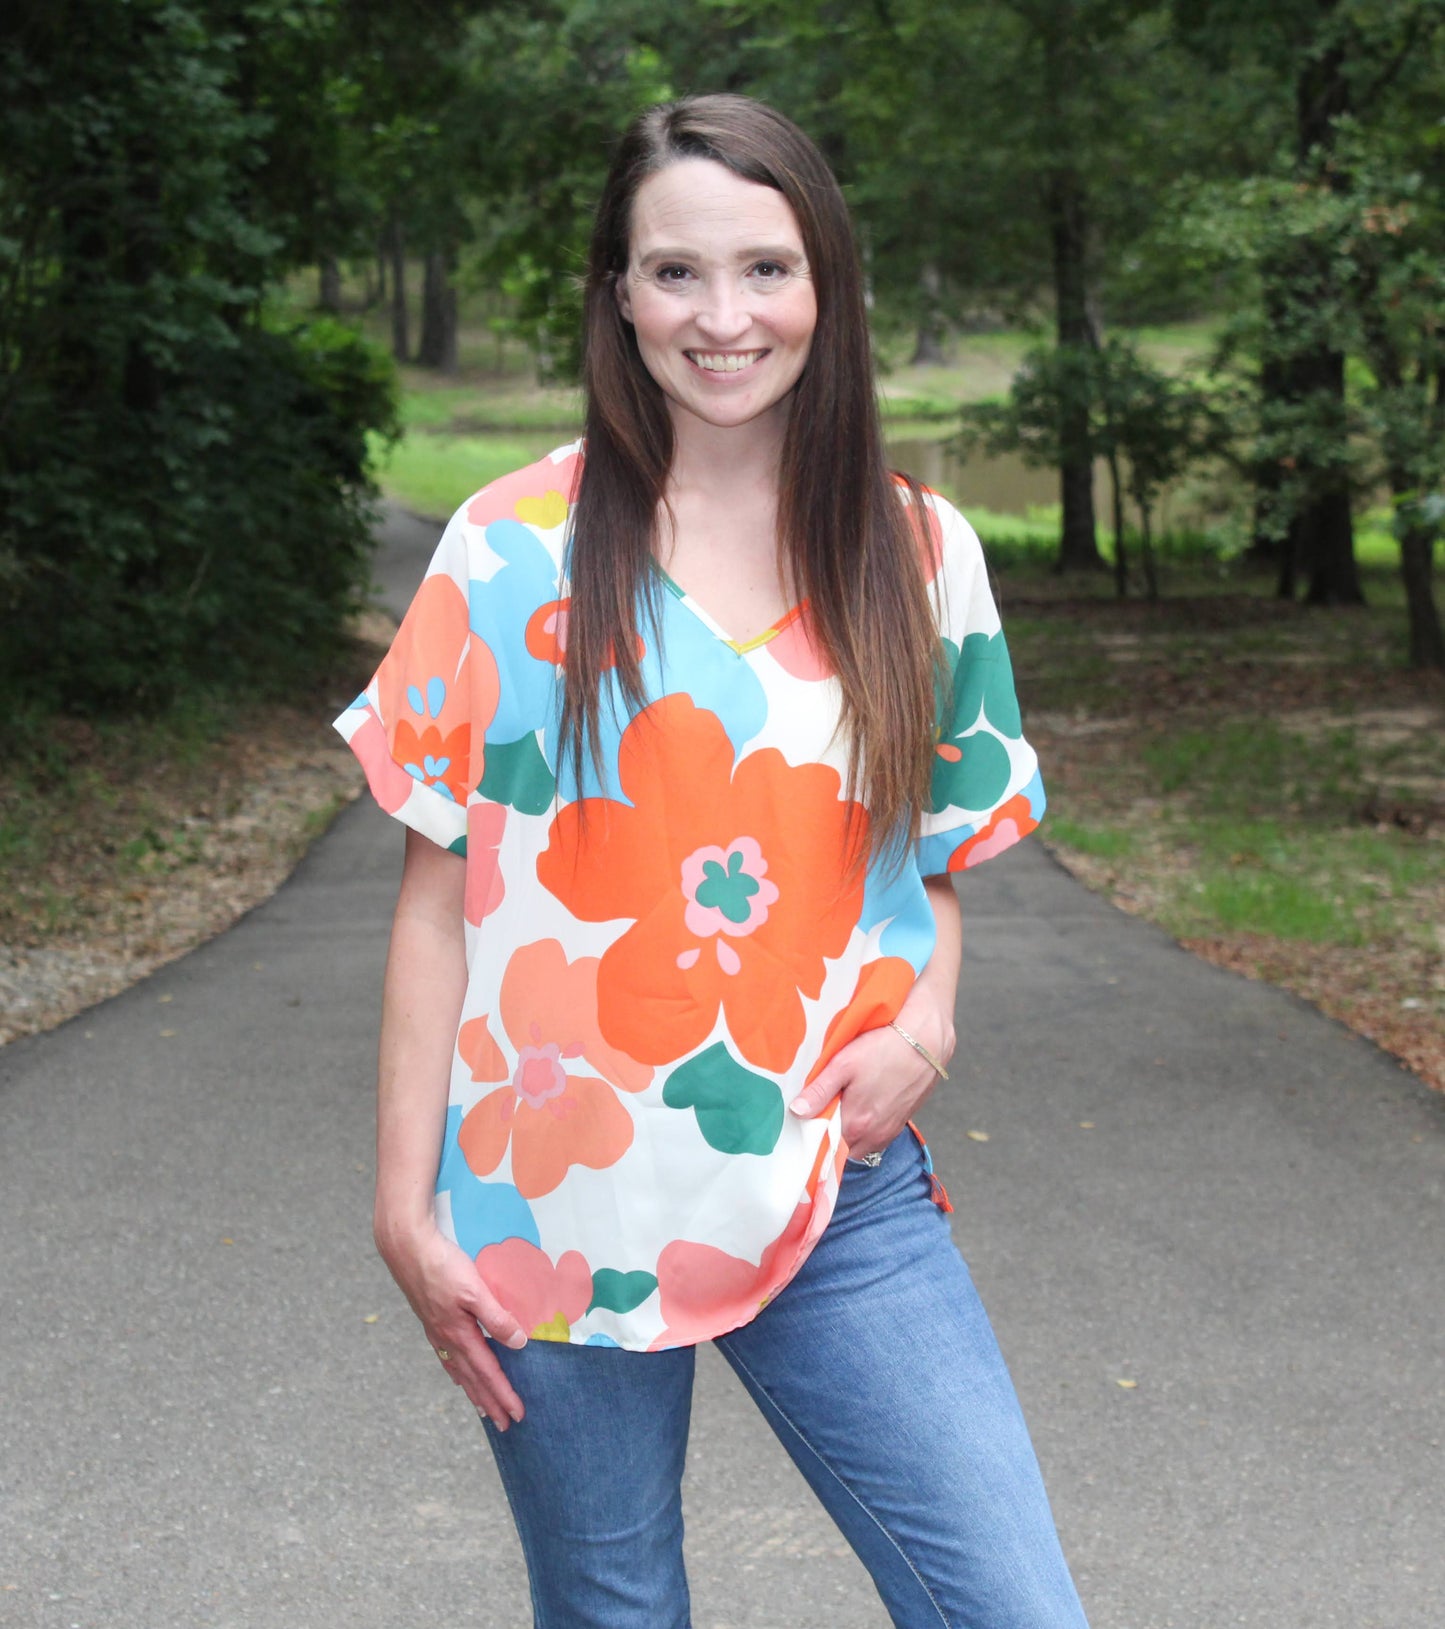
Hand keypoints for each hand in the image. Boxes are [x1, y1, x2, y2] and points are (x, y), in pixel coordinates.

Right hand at [377, 1219, 528, 1429]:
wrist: (407, 1248)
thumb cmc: (442, 1266)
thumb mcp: (475, 1290)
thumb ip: (496, 1318)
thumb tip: (518, 1344)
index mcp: (459, 1335)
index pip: (488, 1372)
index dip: (504, 1394)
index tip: (517, 1414)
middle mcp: (446, 1339)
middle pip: (473, 1379)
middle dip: (490, 1403)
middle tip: (505, 1426)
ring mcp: (436, 1331)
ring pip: (459, 1371)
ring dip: (474, 1392)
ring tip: (484, 1409)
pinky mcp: (430, 1320)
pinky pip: (447, 1357)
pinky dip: (457, 1372)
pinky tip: (458, 1374)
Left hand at [788, 996, 954, 1158]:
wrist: (926, 1042)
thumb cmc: (883, 1049)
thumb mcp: (843, 1064)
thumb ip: (819, 1092)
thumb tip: (795, 1112)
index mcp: (855, 1125)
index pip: (825, 1147)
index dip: (813, 1137)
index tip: (804, 1124)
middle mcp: (874, 1136)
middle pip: (842, 1149)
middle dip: (830, 1137)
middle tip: (822, 1112)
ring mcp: (890, 1132)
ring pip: (860, 1145)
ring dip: (849, 1134)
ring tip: (842, 1108)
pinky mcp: (901, 1123)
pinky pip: (877, 1137)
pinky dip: (866, 1129)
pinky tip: (863, 1106)